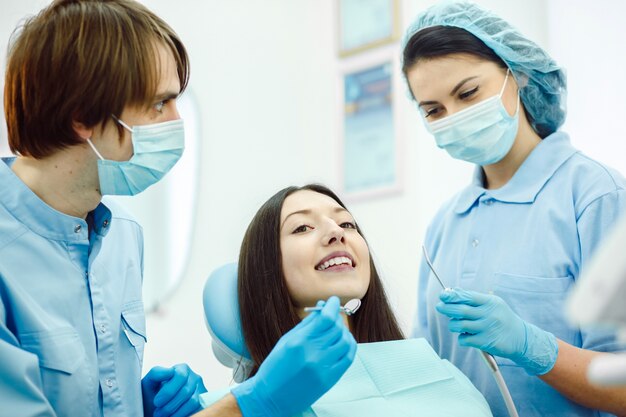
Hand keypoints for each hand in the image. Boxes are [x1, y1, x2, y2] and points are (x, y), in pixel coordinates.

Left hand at [142, 364, 207, 416]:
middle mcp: (194, 378)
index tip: (156, 402)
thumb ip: (156, 373)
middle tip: (158, 413)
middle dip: (169, 405)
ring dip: (176, 412)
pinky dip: (183, 415)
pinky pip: (197, 410)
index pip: (180, 376)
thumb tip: (170, 371)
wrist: (157, 408)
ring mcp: (201, 390)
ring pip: (193, 402)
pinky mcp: (203, 403)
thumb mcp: (149, 382)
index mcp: (182, 369)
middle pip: (186, 391)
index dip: (168, 391)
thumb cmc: (153, 394)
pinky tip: (174, 416)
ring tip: (164, 416)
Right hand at [231, 296, 356, 416]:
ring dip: (343, 331)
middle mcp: (313, 354)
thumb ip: (306, 323)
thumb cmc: (275, 368)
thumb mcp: (286, 340)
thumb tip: (322, 306)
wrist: (271, 398)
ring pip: (345, 341)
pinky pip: (348, 357)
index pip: (326, 318)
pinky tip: (342, 342)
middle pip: (337, 327)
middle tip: (332, 314)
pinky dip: (348, 346)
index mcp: (299, 342)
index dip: (332, 305)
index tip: (332, 300)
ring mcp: (324, 368)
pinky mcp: (330, 379)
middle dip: (336, 317)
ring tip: (336, 330)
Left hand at [436, 288, 557, 374]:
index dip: (453, 296)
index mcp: (490, 302)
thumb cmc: (502, 318)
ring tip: (455, 324)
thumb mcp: (492, 304)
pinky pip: (464, 339)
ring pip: (459, 325)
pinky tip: (465, 336)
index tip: (442, 295)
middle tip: (439, 307)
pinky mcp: (485, 342)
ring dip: (453, 324)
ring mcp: (487, 329)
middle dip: (446, 308)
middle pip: (461, 310)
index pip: (468, 297)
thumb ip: (473, 298)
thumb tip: (454, 291)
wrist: (521, 339)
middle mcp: (489, 314)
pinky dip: (461, 338)